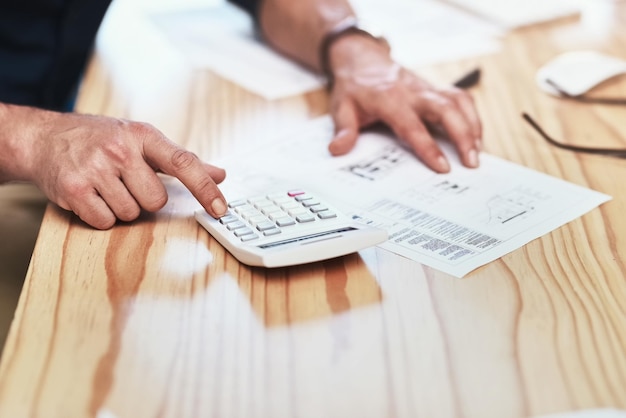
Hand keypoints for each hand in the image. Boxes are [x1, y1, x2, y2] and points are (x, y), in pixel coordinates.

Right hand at [12, 108, 226, 228]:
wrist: (43, 137)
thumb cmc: (99, 139)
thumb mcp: (142, 140)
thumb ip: (181, 161)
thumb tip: (220, 175)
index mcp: (143, 135)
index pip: (183, 163)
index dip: (205, 188)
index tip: (221, 208)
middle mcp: (120, 149)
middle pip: (156, 201)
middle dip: (143, 199)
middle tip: (124, 182)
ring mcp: (96, 168)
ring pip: (131, 214)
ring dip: (120, 207)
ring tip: (104, 185)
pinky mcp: (74, 189)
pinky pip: (104, 222)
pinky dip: (99, 216)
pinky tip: (90, 195)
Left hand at [326, 34, 482, 172]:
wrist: (363, 59)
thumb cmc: (354, 87)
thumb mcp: (341, 108)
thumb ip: (344, 130)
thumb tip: (338, 151)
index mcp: (390, 99)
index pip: (413, 125)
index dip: (429, 147)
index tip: (443, 167)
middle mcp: (413, 92)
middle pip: (446, 109)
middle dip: (463, 136)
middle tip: (472, 163)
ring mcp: (427, 88)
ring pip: (458, 102)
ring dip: (473, 126)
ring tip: (478, 153)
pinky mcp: (435, 88)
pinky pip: (460, 98)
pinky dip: (472, 116)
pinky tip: (476, 136)